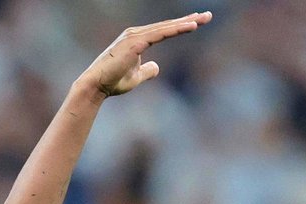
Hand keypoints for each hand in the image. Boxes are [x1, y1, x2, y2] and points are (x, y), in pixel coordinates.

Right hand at [78, 12, 211, 101]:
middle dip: (189, 19)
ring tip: (203, 19)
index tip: (198, 22)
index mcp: (138, 39)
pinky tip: (191, 25)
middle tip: (209, 15)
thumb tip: (157, 67)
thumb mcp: (136, 76)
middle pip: (168, 25)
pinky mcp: (135, 43)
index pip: (164, 30)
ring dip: (186, 22)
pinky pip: (161, 33)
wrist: (96, 86)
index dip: (181, 25)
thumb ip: (148, 70)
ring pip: (166, 27)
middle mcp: (137, 33)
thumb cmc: (114, 81)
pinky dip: (176, 29)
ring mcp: (135, 36)